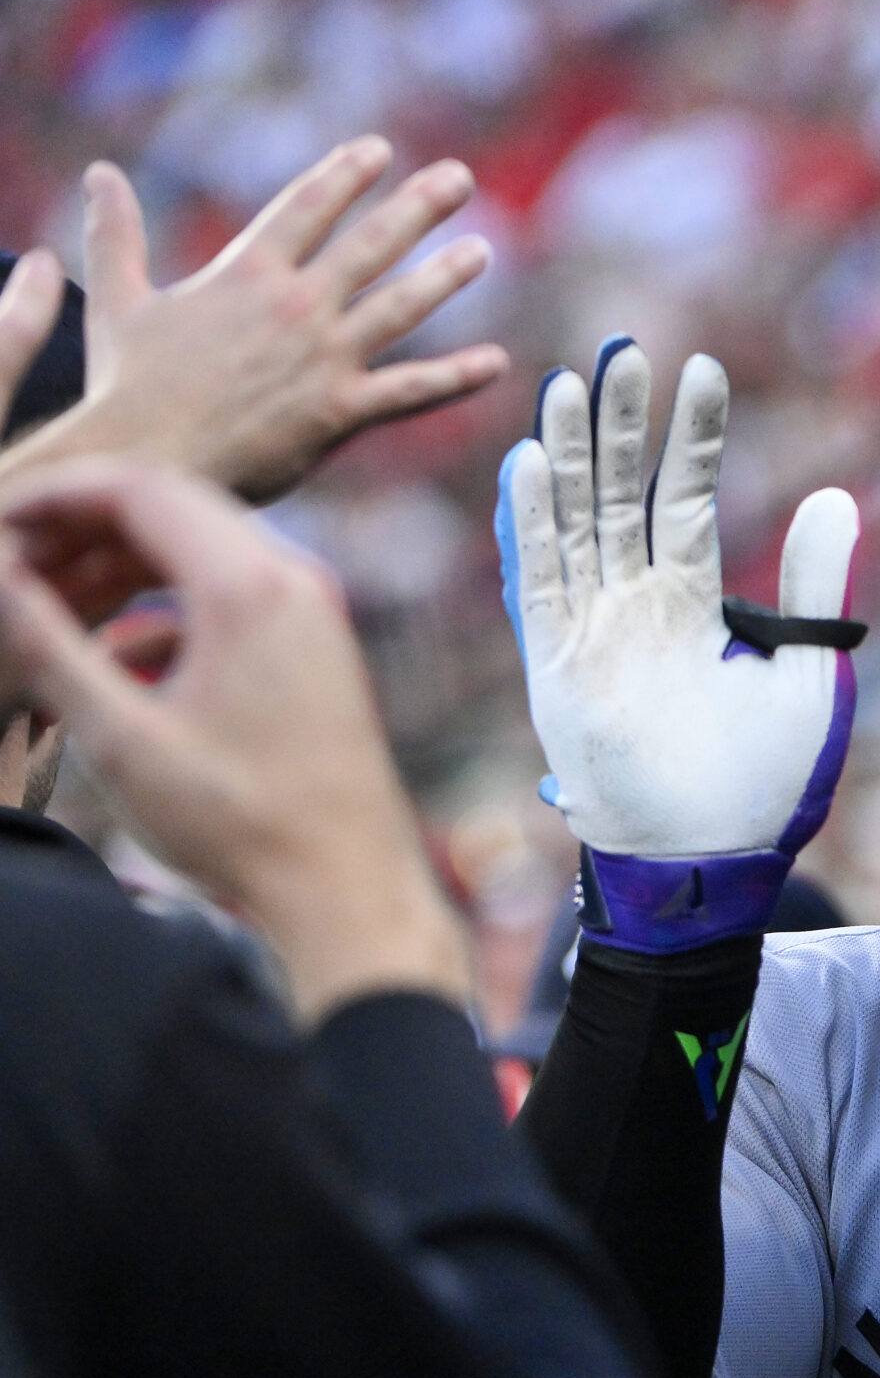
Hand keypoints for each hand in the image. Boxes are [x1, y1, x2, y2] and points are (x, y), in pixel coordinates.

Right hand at [0, 457, 467, 1020]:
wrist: (348, 889)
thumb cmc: (241, 822)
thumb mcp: (120, 736)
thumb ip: (48, 645)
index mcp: (251, 587)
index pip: (138, 488)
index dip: (55, 494)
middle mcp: (295, 583)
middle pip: (170, 511)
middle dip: (80, 528)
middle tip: (9, 565)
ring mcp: (314, 616)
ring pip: (198, 556)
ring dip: (118, 572)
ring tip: (42, 612)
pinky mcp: (316, 653)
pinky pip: (228, 603)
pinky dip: (163, 615)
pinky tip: (111, 663)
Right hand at [2, 138, 505, 506]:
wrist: (144, 459)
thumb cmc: (128, 387)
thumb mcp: (118, 298)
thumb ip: (116, 233)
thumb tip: (99, 172)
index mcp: (246, 273)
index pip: (306, 207)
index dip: (345, 175)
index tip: (379, 150)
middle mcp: (295, 306)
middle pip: (368, 244)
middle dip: (417, 207)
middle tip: (460, 177)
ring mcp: (323, 357)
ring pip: (400, 307)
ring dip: (445, 277)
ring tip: (482, 252)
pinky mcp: (340, 411)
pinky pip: (412, 391)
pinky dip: (457, 378)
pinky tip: (497, 363)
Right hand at [498, 337, 860, 950]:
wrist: (711, 858)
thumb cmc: (764, 785)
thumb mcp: (808, 673)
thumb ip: (815, 586)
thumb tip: (835, 497)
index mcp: (695, 606)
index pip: (688, 499)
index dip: (692, 437)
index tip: (700, 369)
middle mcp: (636, 608)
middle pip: (620, 495)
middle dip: (619, 425)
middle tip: (621, 347)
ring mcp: (590, 632)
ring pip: (575, 522)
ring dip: (568, 455)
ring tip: (569, 382)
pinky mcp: (555, 666)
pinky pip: (541, 581)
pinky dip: (534, 523)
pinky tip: (528, 462)